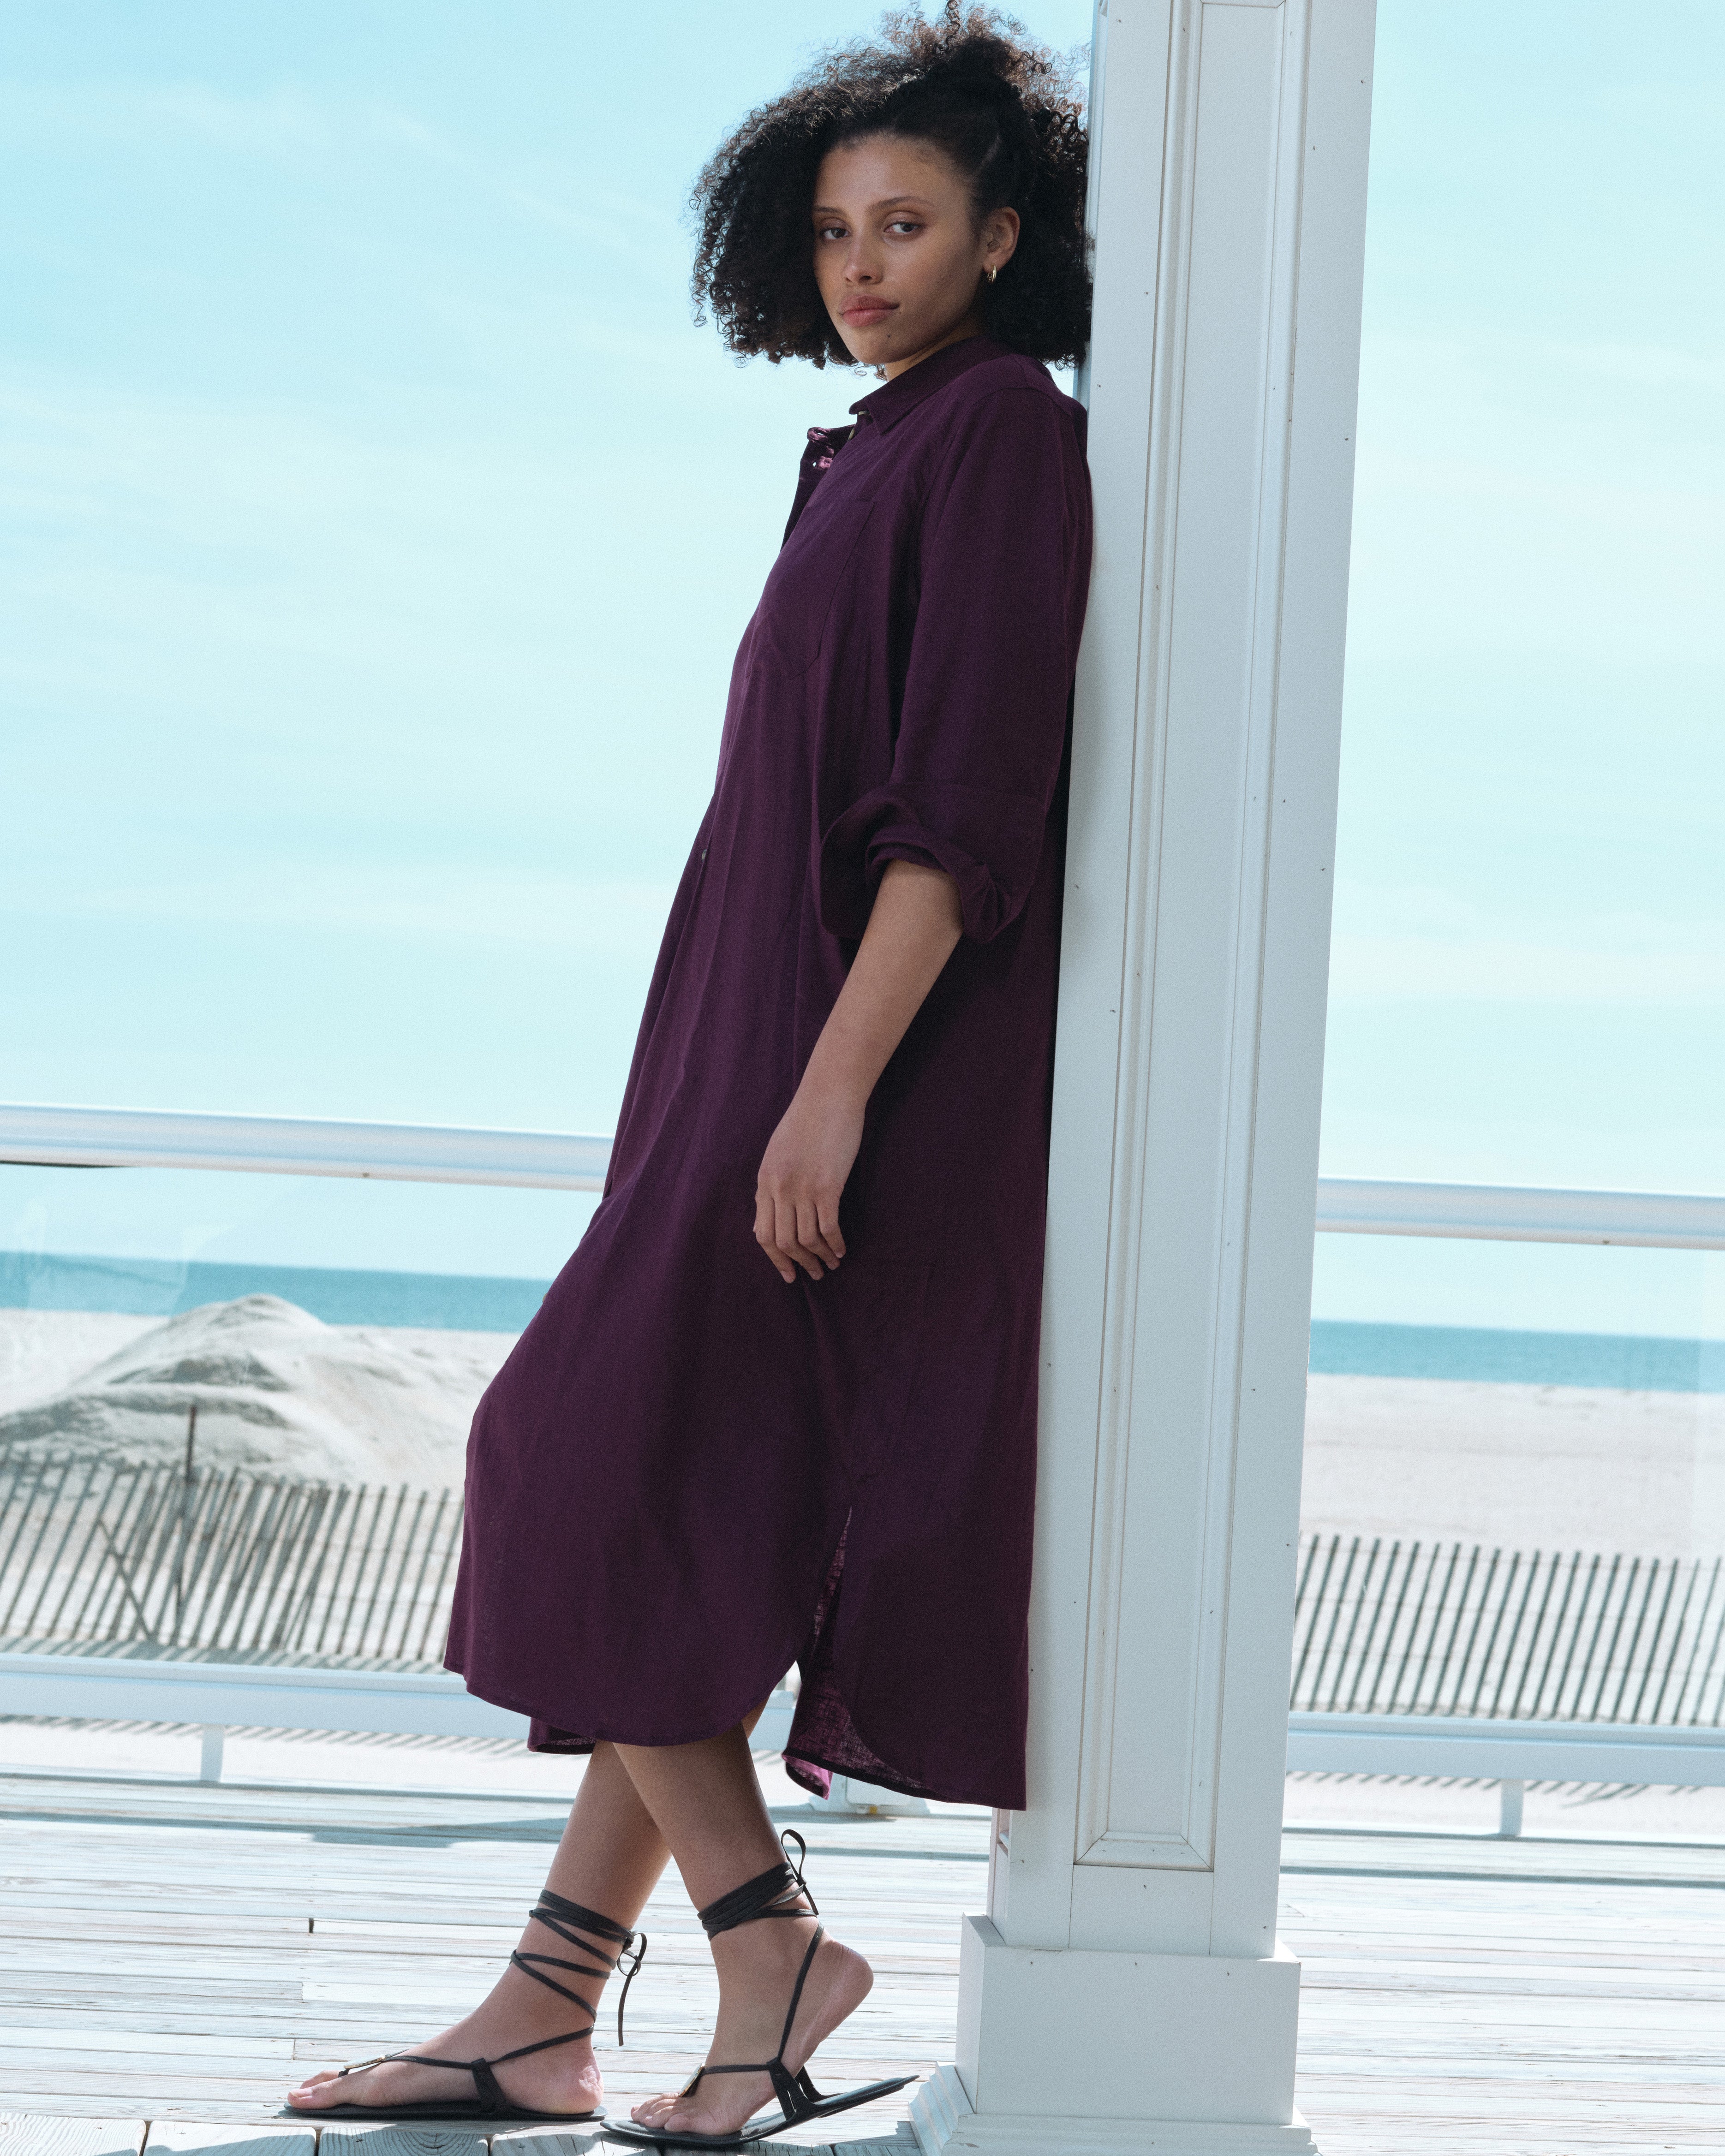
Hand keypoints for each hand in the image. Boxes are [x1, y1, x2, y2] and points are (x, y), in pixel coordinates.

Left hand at [753, 1079, 862, 1281]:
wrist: (828, 1096)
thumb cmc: (807, 1121)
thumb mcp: (778, 1154)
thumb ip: (771, 1185)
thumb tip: (765, 1219)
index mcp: (765, 1181)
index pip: (763, 1233)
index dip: (775, 1258)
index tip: (788, 1273)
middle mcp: (779, 1188)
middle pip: (783, 1242)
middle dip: (798, 1264)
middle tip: (813, 1274)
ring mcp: (802, 1188)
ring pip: (806, 1239)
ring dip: (819, 1257)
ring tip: (831, 1265)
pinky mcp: (828, 1186)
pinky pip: (828, 1228)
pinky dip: (835, 1244)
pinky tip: (842, 1249)